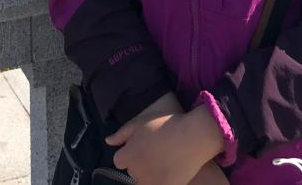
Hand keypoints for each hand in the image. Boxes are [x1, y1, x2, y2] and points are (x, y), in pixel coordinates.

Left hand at [105, 95, 224, 184]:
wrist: (193, 136)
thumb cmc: (167, 125)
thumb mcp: (141, 123)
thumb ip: (122, 133)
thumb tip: (108, 141)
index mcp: (128, 155)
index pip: (119, 161)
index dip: (130, 153)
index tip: (142, 148)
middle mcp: (136, 172)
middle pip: (133, 172)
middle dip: (140, 163)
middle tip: (156, 152)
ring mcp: (150, 182)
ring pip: (144, 181)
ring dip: (150, 174)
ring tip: (164, 160)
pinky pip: (157, 184)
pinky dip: (162, 179)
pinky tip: (170, 169)